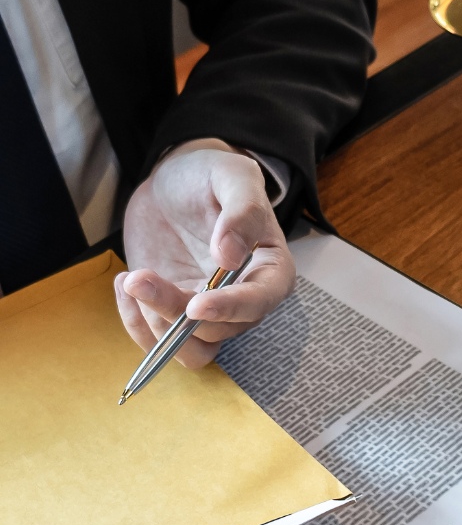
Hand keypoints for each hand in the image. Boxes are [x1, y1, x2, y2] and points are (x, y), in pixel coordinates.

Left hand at [116, 138, 294, 367]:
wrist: (174, 185)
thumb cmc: (210, 176)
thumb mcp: (231, 174)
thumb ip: (242, 210)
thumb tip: (230, 256)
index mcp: (271, 269)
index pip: (260, 301)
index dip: (230, 309)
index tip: (196, 304)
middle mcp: (246, 300)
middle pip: (218, 329)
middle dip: (175, 311)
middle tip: (138, 277)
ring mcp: (210, 313)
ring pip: (192, 350)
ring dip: (155, 326)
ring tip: (132, 279)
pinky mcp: (175, 315)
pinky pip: (159, 342)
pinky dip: (135, 321)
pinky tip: (126, 282)